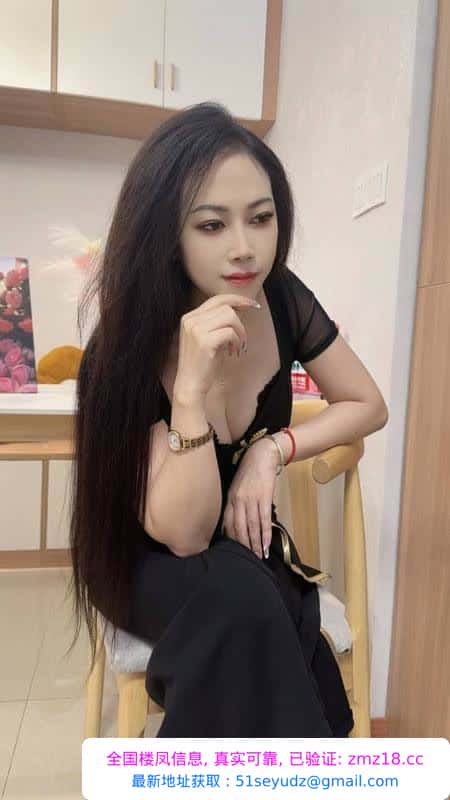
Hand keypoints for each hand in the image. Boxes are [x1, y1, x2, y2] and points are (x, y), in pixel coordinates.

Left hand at [222, 436, 280, 558]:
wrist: (261, 456)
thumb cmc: (249, 472)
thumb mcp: (236, 487)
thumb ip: (234, 504)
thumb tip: (233, 524)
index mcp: (230, 499)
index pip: (228, 524)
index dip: (231, 540)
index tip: (233, 553)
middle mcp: (238, 501)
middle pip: (239, 529)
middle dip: (243, 546)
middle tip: (248, 560)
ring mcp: (251, 500)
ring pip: (252, 527)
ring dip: (255, 544)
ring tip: (258, 556)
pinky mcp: (264, 497)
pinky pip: (264, 519)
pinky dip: (265, 533)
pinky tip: (265, 544)